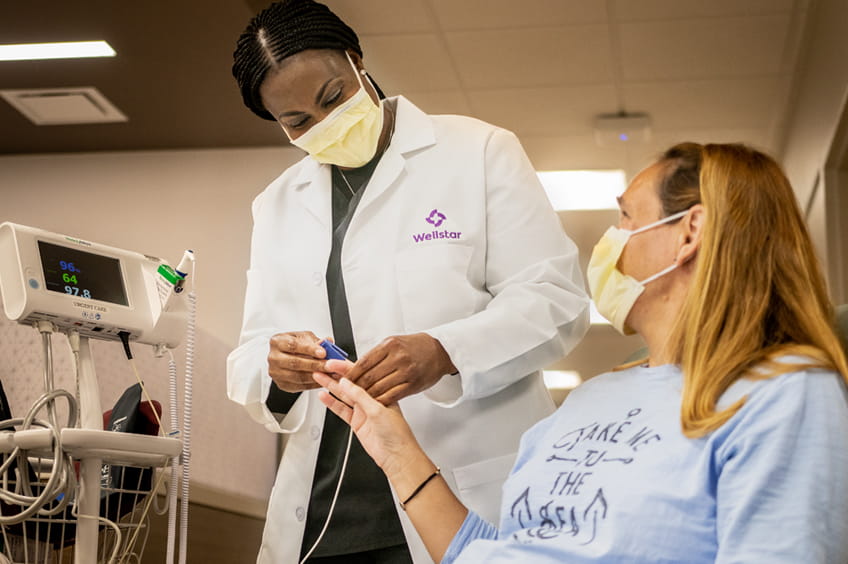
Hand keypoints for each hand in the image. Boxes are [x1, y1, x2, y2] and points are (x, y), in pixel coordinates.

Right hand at [267, 331, 329, 392]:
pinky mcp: (282, 384)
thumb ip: (316, 340)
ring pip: (297, 377)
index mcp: (277, 342)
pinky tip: (324, 380)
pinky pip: (299, 386)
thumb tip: (327, 342)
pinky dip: (313, 384)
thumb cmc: (295, 344)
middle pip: (294, 363)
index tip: (323, 352)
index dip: (309, 349)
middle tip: (329, 365)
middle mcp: (273, 358)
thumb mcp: (305, 337)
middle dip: (314, 364)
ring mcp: (276, 372)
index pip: (293, 345)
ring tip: (330, 374)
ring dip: (316, 376)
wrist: (285, 354)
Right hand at [314, 363, 425, 479]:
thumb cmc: (397, 433)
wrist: (396, 456)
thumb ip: (360, 395)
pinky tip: (324, 396)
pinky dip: (332, 404)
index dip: (345, 367)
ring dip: (331, 386)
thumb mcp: (378, 409)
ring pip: (343, 395)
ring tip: (318, 377)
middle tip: (321, 366)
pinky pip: (341, 410)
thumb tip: (346, 382)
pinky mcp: (357, 422)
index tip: (332, 362)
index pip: (360, 374)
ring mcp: (363, 411)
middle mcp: (371, 399)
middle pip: (349, 383)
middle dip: (335, 374)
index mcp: (380, 391)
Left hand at [345, 333, 456, 404]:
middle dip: (353, 386)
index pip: (363, 362)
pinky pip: (391, 396)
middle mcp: (397, 358)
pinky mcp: (412, 385)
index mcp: (389, 346)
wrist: (440, 351)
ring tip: (355, 399)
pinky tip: (373, 403)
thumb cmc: (416, 346)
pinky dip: (380, 400)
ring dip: (365, 396)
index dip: (349, 372)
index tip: (340, 378)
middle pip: (368, 377)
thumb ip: (377, 354)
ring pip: (378, 388)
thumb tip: (356, 365)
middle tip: (343, 391)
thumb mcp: (394, 342)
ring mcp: (405, 372)